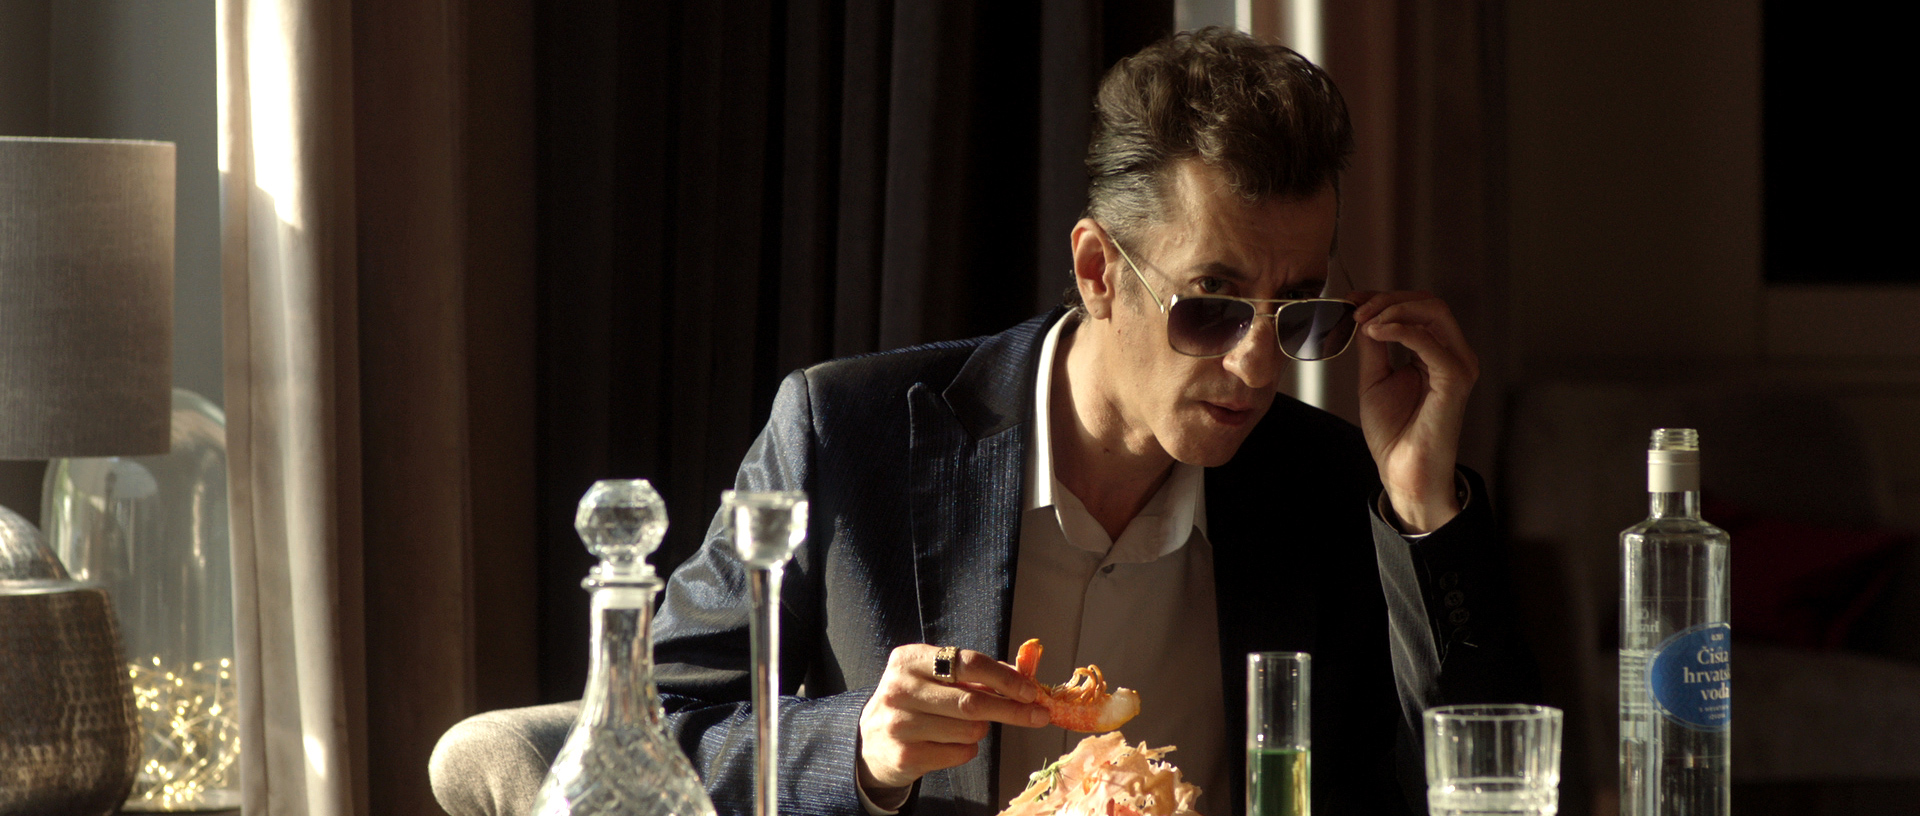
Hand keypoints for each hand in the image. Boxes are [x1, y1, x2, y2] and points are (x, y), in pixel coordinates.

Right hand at [858, 644, 1049, 796]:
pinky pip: (959, 752)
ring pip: (970, 729)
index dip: (1005, 679)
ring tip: (965, 726)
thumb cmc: (915, 703)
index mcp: (908, 660)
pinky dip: (967, 749)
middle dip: (1012, 709)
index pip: (968, 663)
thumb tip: (1023, 676)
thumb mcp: (934, 678)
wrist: (871, 741)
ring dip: (981, 730)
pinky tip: (950, 742)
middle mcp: (900, 689)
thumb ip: (975, 674)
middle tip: (1038, 715)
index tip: (1030, 691)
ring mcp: (900, 723)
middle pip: (972, 701)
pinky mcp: (906, 754)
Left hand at [1350, 290, 1477, 532]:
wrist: (1402, 470)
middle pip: (1429, 303)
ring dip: (1393, 309)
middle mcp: (1453, 355)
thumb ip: (1374, 345)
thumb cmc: (1393, 432)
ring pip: (1434, 312)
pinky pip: (1430, 341)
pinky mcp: (1455, 380)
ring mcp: (1458, 366)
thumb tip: (1365, 315)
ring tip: (1364, 321)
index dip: (1384, 298)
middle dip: (1388, 299)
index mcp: (1437, 353)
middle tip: (1356, 309)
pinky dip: (1400, 329)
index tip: (1351, 301)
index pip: (1418, 308)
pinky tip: (1376, 332)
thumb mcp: (1375, 377)